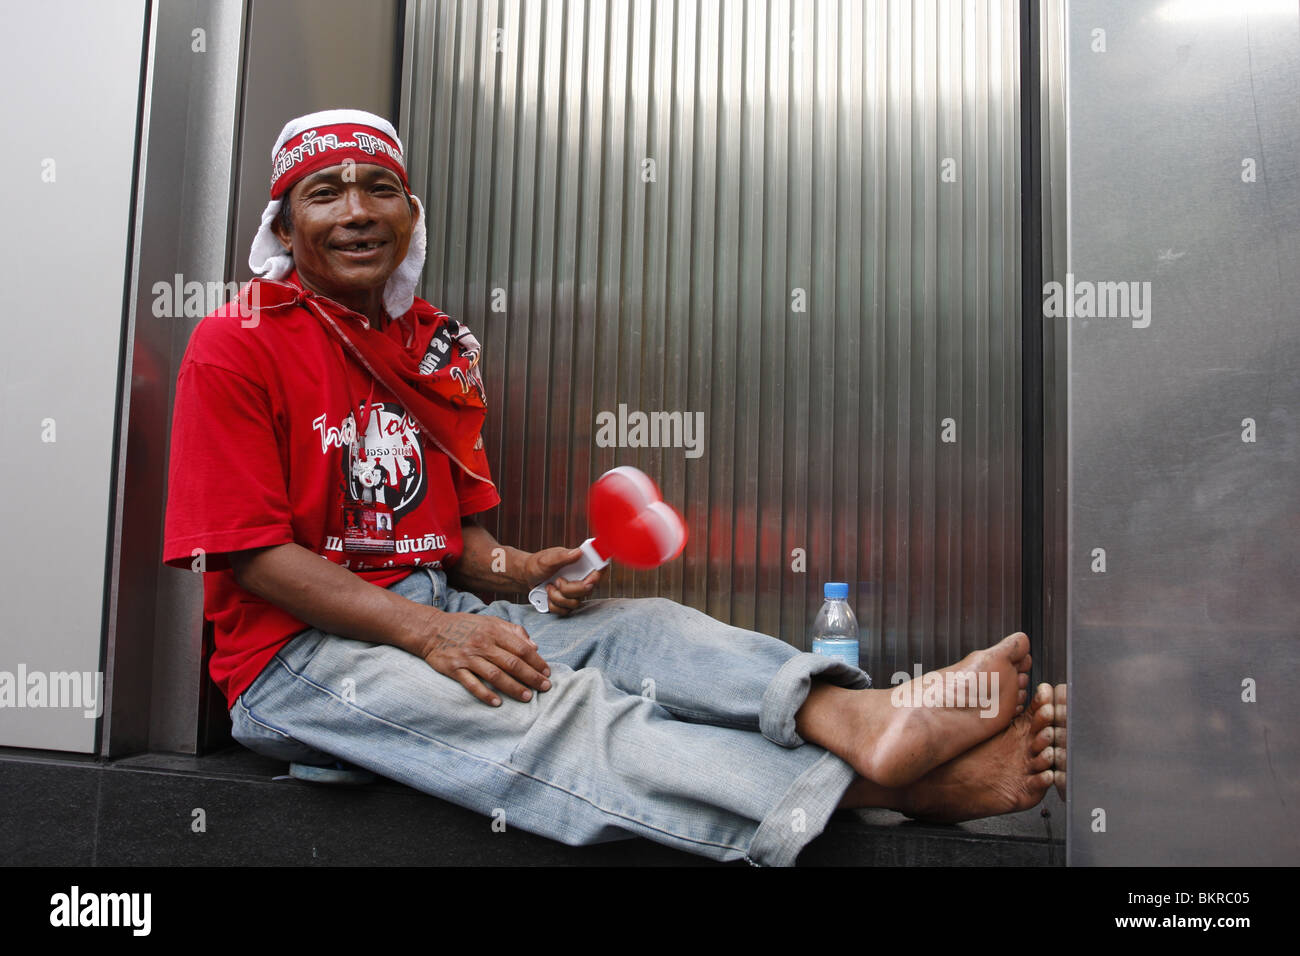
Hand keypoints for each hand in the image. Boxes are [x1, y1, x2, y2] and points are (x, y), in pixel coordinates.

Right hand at [417, 610, 550, 705]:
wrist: (431, 630)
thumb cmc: (465, 626)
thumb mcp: (491, 621)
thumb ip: (513, 631)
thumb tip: (534, 646)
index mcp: (494, 631)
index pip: (521, 648)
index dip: (536, 661)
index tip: (547, 672)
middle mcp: (482, 644)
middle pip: (512, 663)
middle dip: (531, 677)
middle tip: (545, 687)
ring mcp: (468, 657)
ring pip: (495, 675)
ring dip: (513, 688)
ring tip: (527, 697)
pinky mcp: (455, 669)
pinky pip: (472, 684)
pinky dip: (485, 694)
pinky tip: (497, 703)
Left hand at [524, 546, 602, 615]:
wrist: (528, 576)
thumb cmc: (538, 564)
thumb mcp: (547, 559)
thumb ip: (562, 556)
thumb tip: (579, 552)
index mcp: (581, 564)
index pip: (600, 570)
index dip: (598, 576)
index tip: (587, 581)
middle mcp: (582, 578)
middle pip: (587, 590)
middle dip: (568, 589)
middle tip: (557, 580)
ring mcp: (575, 592)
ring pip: (575, 603)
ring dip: (557, 597)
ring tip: (549, 587)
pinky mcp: (567, 603)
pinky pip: (565, 611)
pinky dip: (553, 605)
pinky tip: (548, 595)